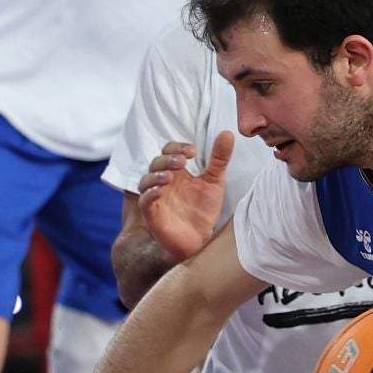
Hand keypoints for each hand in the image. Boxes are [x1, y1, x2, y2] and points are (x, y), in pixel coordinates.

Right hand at [137, 130, 234, 261]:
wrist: (199, 239)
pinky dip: (150, 194)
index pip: (169, 151)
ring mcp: (156, 197)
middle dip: (168, 160)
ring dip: (156, 175)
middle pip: (156, 162)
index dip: (177, 148)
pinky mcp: (152, 214)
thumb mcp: (215, 181)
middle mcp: (164, 181)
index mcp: (177, 171)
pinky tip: (160, 191)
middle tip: (182, 162)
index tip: (193, 152)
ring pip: (146, 180)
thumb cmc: (203, 209)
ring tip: (170, 176)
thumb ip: (219, 158)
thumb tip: (228, 133)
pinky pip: (145, 201)